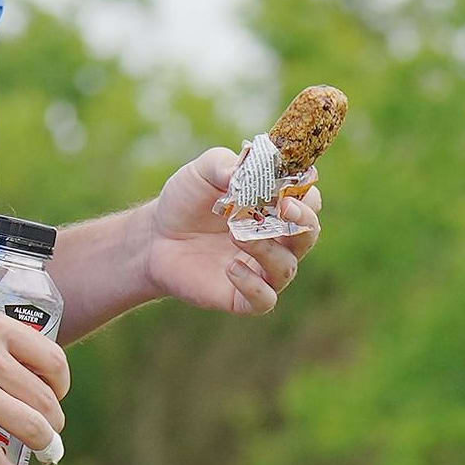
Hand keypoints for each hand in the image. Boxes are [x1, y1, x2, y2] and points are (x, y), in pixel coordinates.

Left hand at [144, 146, 320, 313]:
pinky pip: (265, 300)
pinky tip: (231, 268)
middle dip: (303, 220)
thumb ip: (222, 164)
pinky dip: (254, 286)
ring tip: (236, 235)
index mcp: (275, 207)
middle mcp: (277, 239)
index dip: (304, 193)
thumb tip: (238, 172)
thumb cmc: (186, 201)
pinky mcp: (242, 296)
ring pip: (287, 267)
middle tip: (283, 207)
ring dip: (267, 250)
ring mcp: (262, 269)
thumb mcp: (201, 173)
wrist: (155, 236)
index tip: (287, 186)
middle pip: (308, 234)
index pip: (309, 201)